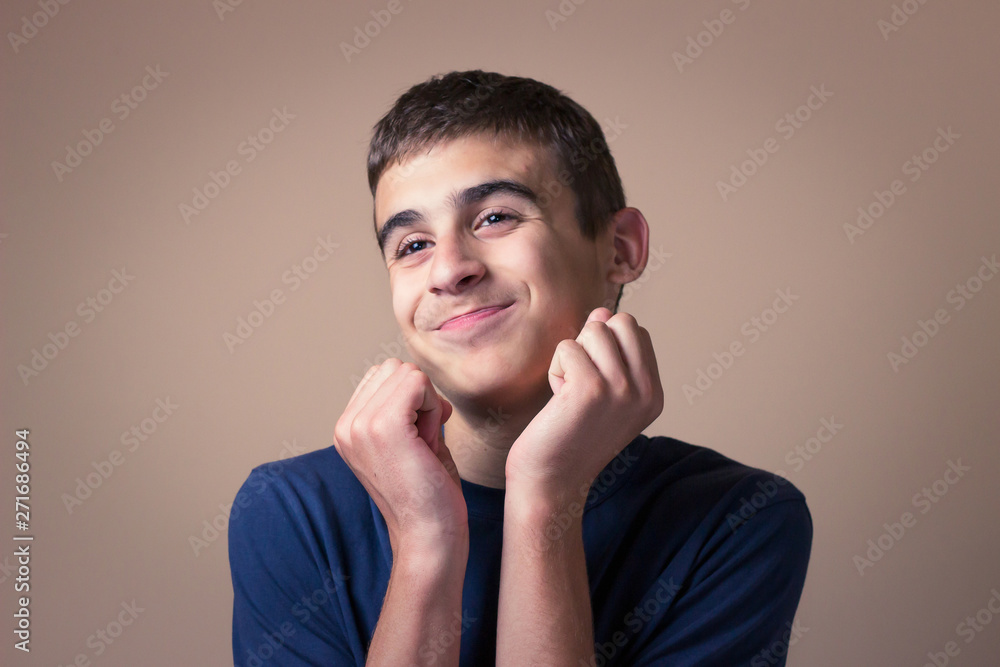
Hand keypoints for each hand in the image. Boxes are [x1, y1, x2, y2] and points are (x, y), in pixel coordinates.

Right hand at [333, 359, 467, 555]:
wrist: (428, 535)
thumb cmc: (429, 494)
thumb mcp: (409, 442)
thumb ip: (407, 409)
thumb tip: (419, 379)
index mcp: (347, 429)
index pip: (383, 376)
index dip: (412, 398)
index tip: (419, 438)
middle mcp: (346, 426)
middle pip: (395, 369)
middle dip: (420, 396)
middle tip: (425, 441)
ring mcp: (360, 425)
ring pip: (407, 373)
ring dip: (427, 402)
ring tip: (425, 444)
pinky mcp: (383, 427)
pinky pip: (417, 382)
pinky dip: (433, 404)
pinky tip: (431, 440)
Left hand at [504, 308, 663, 503]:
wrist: (551, 482)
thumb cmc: (569, 435)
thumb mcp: (604, 393)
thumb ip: (610, 352)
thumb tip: (602, 311)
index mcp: (654, 393)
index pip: (636, 331)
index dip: (605, 345)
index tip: (593, 383)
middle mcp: (645, 391)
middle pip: (620, 321)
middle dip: (591, 340)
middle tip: (579, 379)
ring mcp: (622, 390)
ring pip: (593, 330)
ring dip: (571, 356)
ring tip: (568, 391)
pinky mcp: (591, 390)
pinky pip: (567, 347)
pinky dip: (555, 369)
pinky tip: (557, 400)